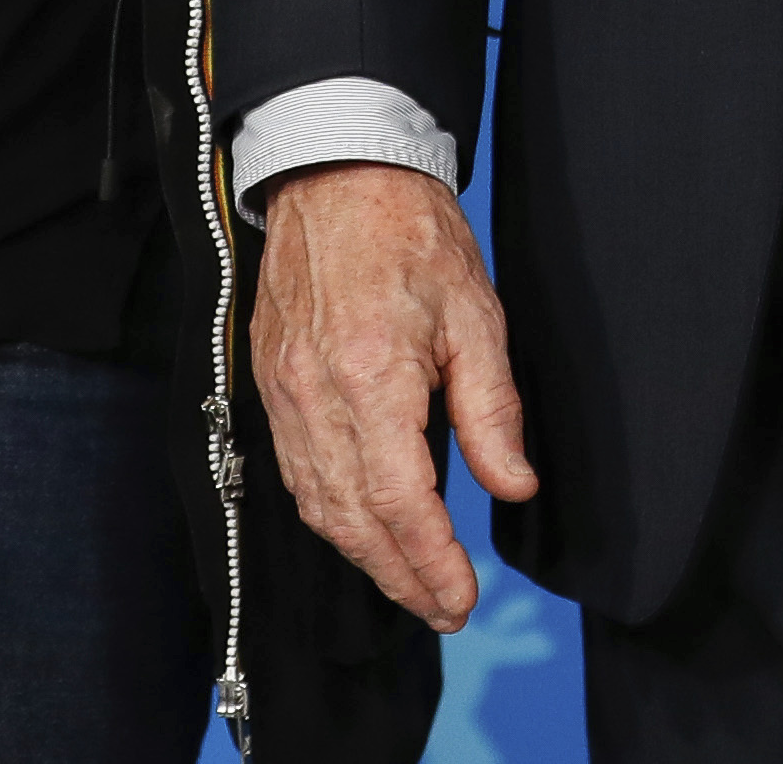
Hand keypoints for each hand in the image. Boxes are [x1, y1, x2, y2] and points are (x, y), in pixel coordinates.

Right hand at [253, 162, 536, 624]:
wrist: (337, 174)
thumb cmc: (411, 233)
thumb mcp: (476, 315)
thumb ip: (492, 410)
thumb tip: (513, 484)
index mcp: (371, 379)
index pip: (397, 503)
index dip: (429, 562)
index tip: (460, 598)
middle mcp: (316, 398)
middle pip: (351, 520)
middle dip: (400, 576)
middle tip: (444, 608)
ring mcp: (284, 394)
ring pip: (317, 505)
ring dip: (363, 556)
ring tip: (412, 583)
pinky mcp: (269, 384)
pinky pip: (295, 472)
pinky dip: (330, 514)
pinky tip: (362, 529)